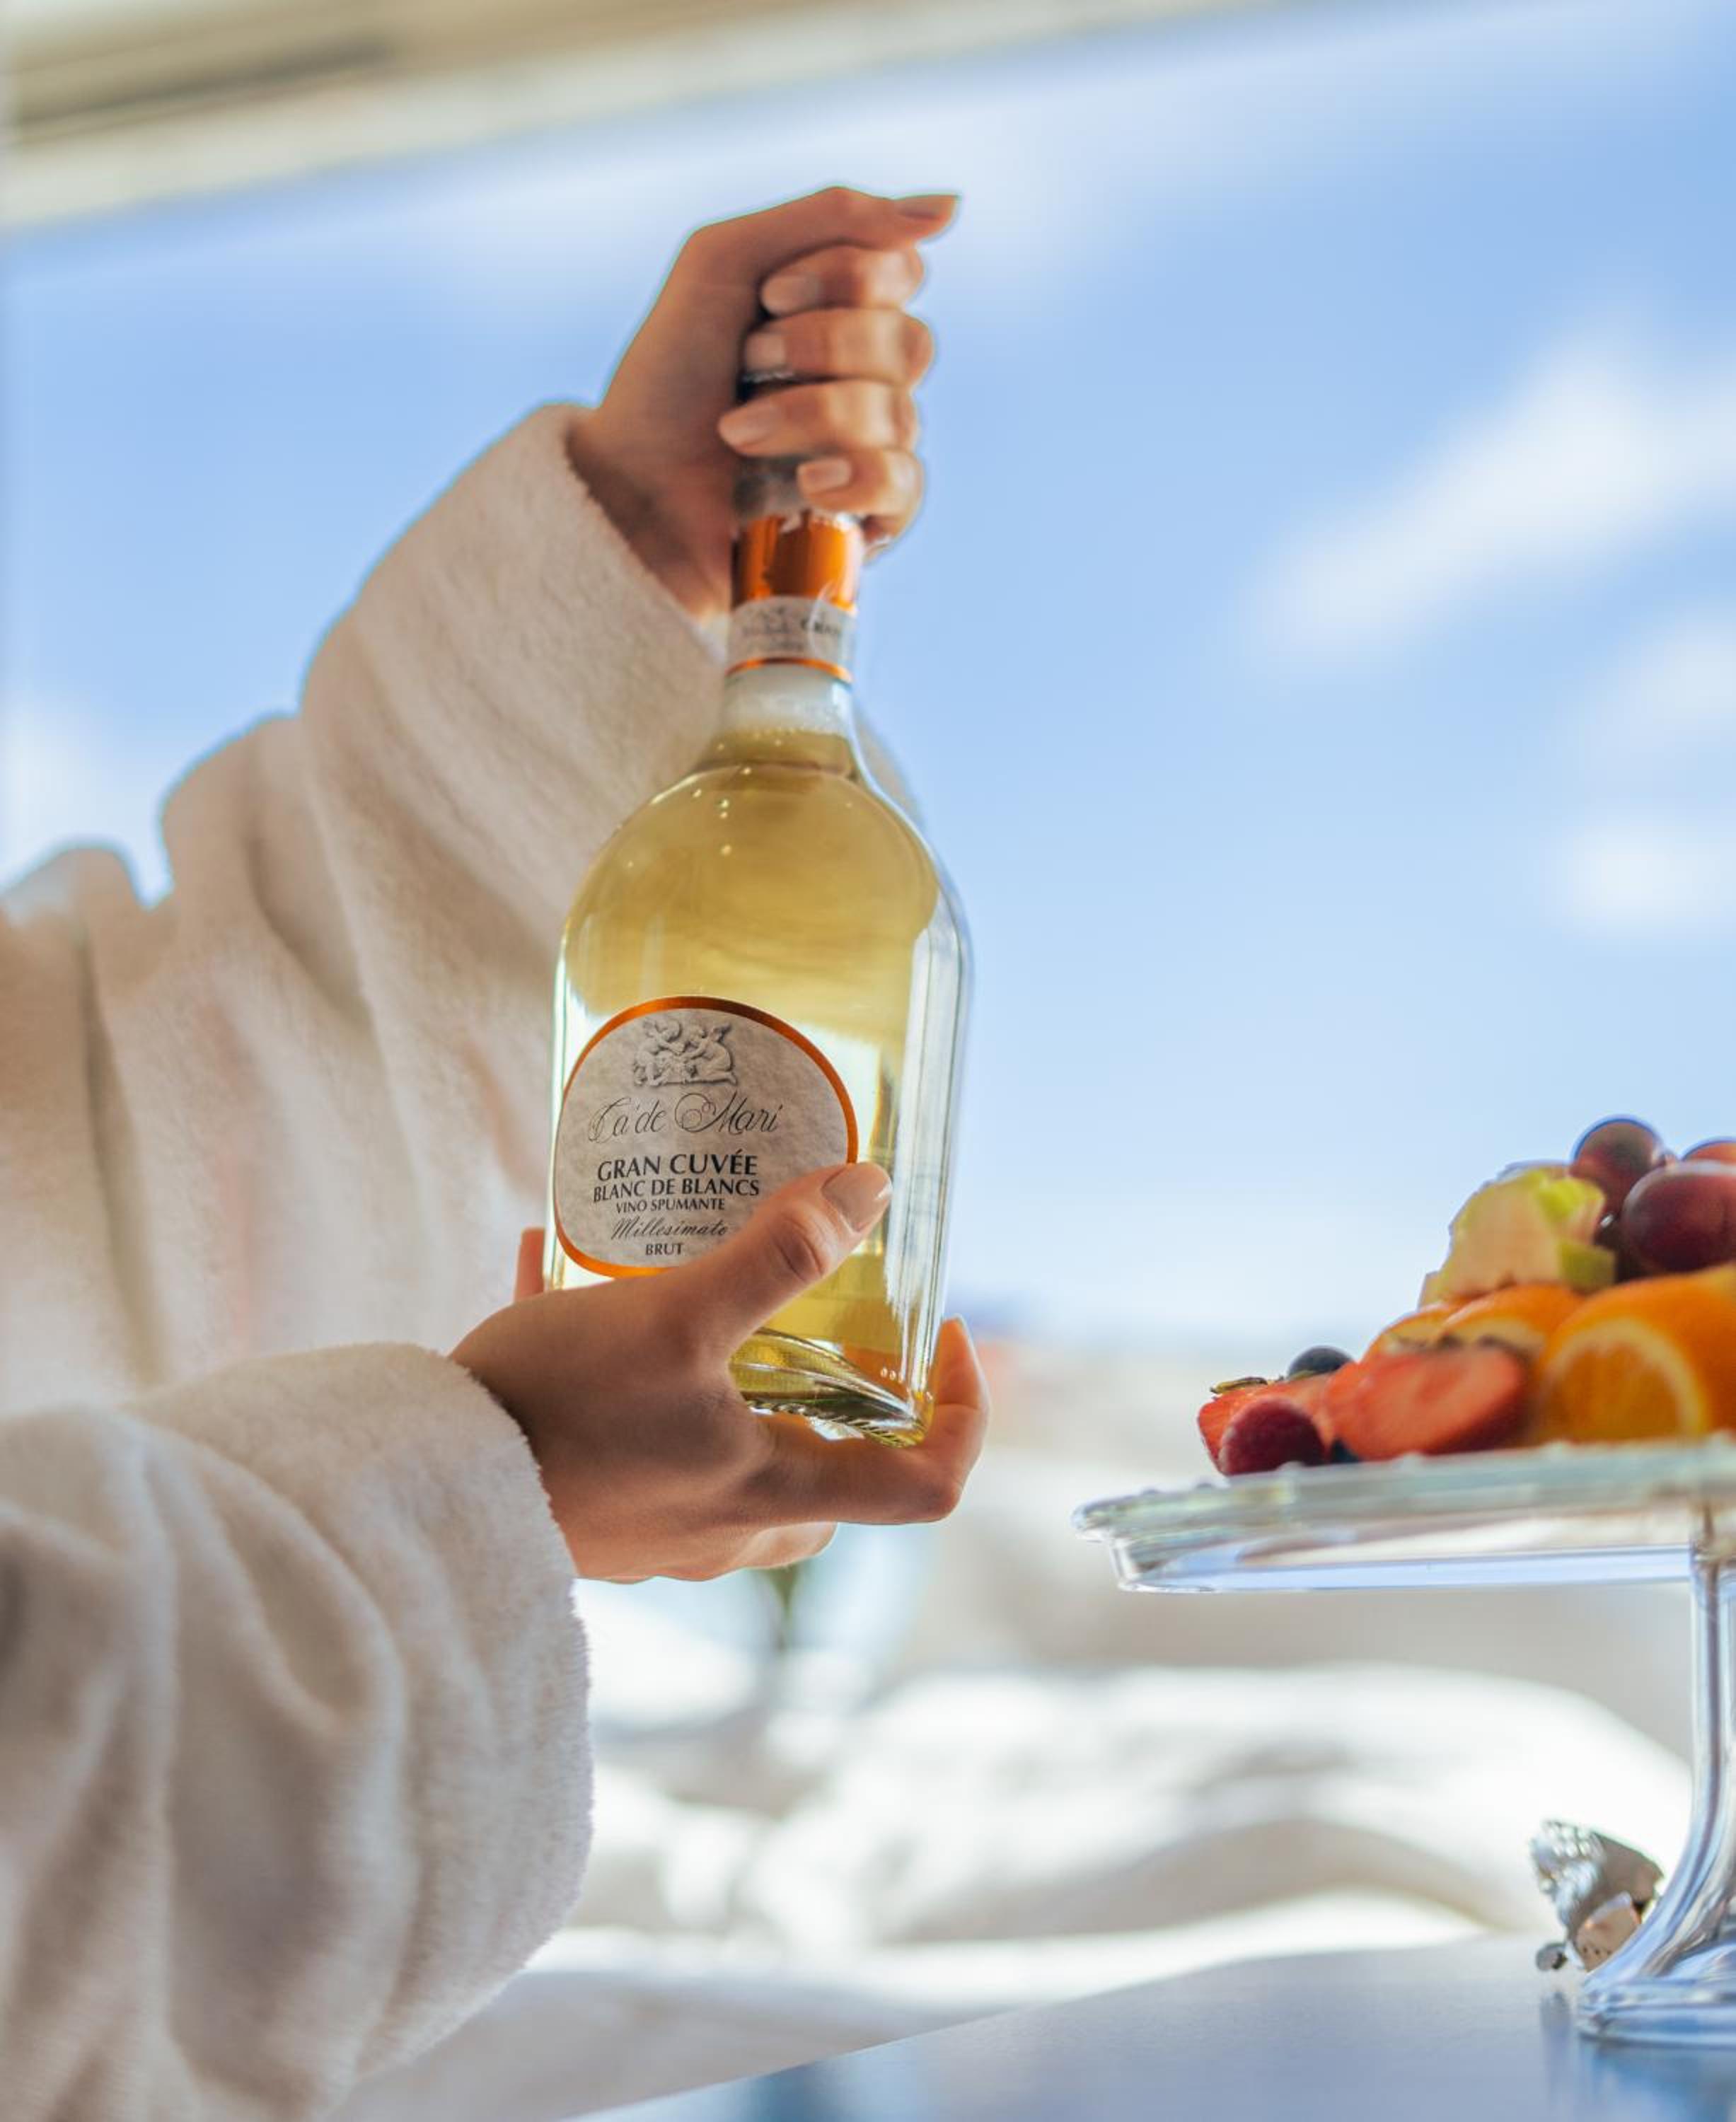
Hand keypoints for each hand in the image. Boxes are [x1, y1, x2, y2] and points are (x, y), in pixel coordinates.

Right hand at [453, 1164, 989, 1581]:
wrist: (420, 1490)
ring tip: (693, 1285)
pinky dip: (617, 1359)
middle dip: (845, 1399)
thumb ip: (777, 1256)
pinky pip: (631, 1432)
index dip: (964, 1413)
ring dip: (730, 1374)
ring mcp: (654, 1528)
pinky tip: (551, 1263)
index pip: (927, 1488)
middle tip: (825, 1317)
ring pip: (734, 1457)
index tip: (945, 1336)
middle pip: (832, 1478)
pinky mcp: (586, 1508)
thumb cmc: (556, 1414)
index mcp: (771, 1493)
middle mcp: (724, 1528)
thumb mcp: (676, 1317)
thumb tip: (869, 1194)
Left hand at [567, 186, 956, 620]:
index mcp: (845, 310)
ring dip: (807, 415)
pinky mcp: (868, 519)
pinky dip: (856, 479)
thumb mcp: (724, 262)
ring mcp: (873, 450)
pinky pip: (904, 488)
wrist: (630, 480)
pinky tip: (806, 485)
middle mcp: (871, 378)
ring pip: (898, 416)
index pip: (901, 272)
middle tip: (746, 363)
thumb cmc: (667, 375)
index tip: (769, 296)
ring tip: (738, 433)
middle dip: (820, 346)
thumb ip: (831, 218)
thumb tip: (949, 204)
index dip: (845, 276)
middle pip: (909, 343)